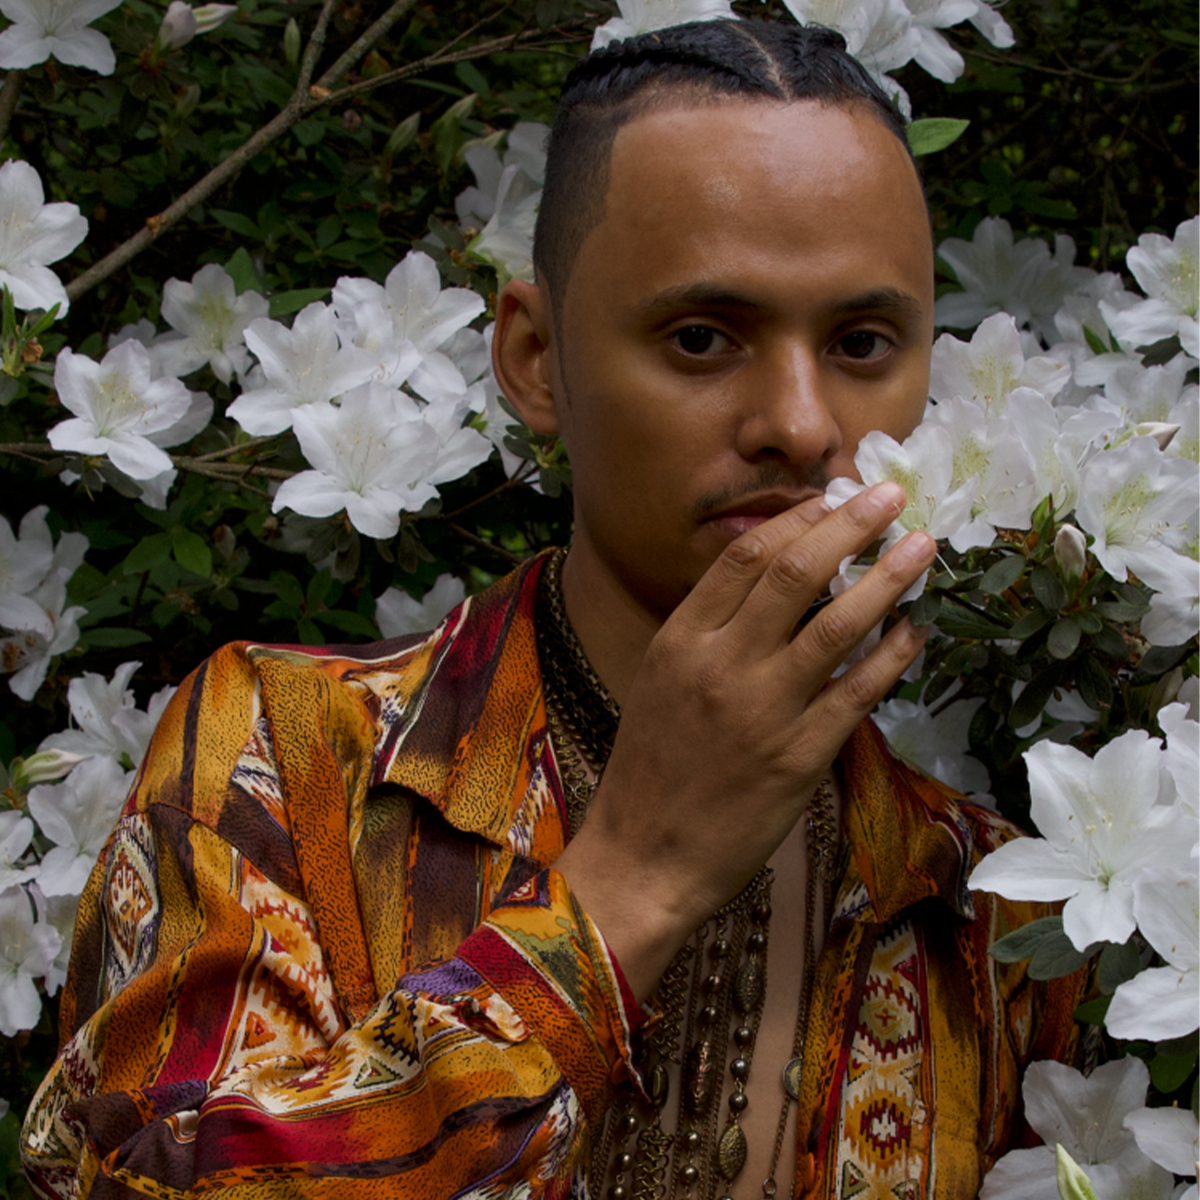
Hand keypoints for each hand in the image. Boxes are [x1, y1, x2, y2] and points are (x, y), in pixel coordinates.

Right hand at [552, 482, 935, 999]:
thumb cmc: (652, 766)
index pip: (746, 556)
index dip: (797, 518)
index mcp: (681, 639)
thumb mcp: (661, 680)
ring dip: (887, 577)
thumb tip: (771, 583)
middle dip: (851, 524)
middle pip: (796, 572)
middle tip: (890, 496)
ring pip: (838, 623)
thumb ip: (709, 631)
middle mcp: (722, 664)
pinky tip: (914, 630)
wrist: (645, 855)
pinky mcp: (800, 755)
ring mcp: (765, 709)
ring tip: (921, 547)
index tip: (833, 496)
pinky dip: (892, 653)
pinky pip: (859, 691)